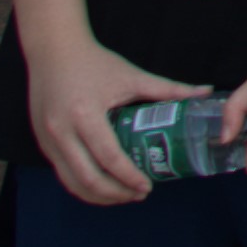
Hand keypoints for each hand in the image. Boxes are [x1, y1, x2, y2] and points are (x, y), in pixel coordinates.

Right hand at [22, 31, 201, 208]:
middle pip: (88, 178)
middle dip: (116, 193)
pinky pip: (62, 174)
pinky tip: (102, 185)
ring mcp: (48, 140)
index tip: (148, 186)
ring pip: (72, 183)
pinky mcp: (42, 143)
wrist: (53, 51)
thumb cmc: (95, 62)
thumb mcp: (131, 76)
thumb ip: (167, 89)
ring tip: (123, 195)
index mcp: (85, 113)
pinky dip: (83, 185)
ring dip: (98, 196)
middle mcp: (62, 131)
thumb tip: (204, 92)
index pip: (109, 156)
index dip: (129, 176)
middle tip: (139, 194)